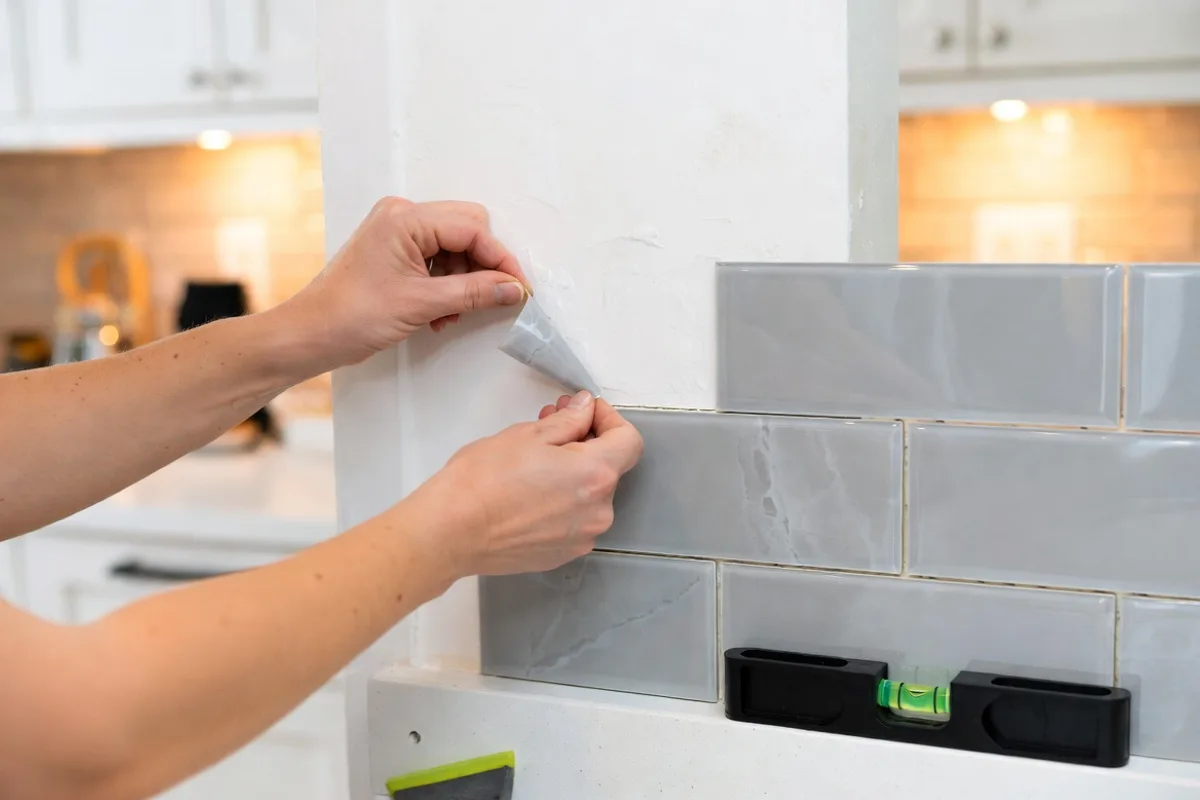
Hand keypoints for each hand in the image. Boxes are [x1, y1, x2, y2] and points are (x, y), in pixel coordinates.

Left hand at [289, 197, 528, 368]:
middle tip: (489, 299)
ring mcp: (397, 232)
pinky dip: (447, 284)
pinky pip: (437, 259)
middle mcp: (402, 216)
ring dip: (464, 281)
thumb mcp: (422, 304)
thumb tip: (514, 288)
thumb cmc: (352, 315)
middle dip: (482, 267)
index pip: (473, 228)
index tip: (519, 288)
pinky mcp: (395, 250)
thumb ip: (474, 292)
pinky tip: (439, 313)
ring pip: (455, 247)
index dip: (500, 259)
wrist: (311, 334)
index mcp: (406, 218)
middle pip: (467, 231)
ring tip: (453, 314)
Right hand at [404, 392, 644, 577]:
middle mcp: (599, 511)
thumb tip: (585, 409)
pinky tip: (528, 493)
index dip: (609, 419)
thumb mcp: (527, 435)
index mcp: (596, 475)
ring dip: (571, 473)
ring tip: (533, 461)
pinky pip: (573, 520)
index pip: (630, 441)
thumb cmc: (483, 479)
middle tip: (549, 424)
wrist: (450, 532)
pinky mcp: (562, 555)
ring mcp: (582, 537)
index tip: (584, 411)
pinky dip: (560, 501)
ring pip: (589, 495)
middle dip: (584, 442)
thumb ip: (568, 421)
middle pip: (608, 468)